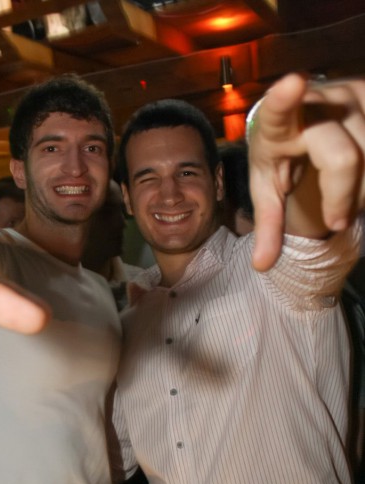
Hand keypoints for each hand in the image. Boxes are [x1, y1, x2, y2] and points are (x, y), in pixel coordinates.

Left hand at [249, 73, 364, 270]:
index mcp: (277, 125)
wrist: (299, 118)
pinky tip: (362, 180)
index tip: (293, 84)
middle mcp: (316, 102)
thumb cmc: (278, 157)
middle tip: (335, 221)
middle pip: (345, 159)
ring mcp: (351, 92)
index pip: (277, 110)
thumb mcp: (267, 188)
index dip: (284, 98)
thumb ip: (267, 225)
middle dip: (344, 199)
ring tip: (346, 194)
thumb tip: (261, 266)